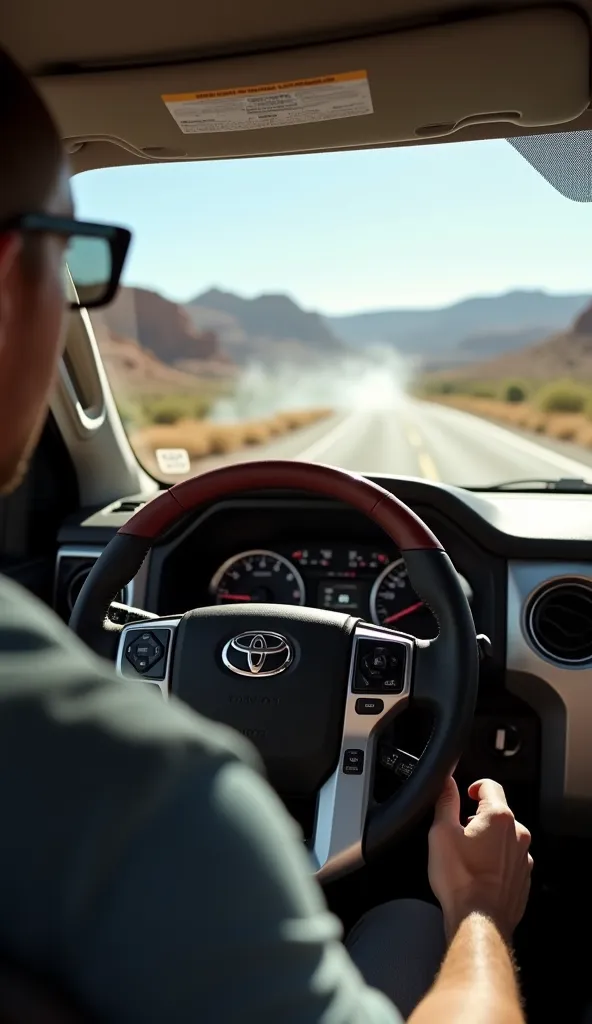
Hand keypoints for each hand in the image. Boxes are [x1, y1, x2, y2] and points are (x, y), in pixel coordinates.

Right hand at [428, 777, 532, 942]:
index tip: (466, 796)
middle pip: (498, 813)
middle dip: (479, 819)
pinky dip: (496, 861)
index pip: (490, 786)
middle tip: (460, 834)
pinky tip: (479, 874)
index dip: (475, 787)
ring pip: (505, 838)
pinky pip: (510, 860)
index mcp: (498, 817)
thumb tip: (447, 782)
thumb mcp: (441, 833)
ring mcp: (523, 857)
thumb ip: (446, 802)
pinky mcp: (524, 878)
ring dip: (489, 841)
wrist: (479, 921)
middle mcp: (517, 834)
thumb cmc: (460, 878)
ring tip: (468, 859)